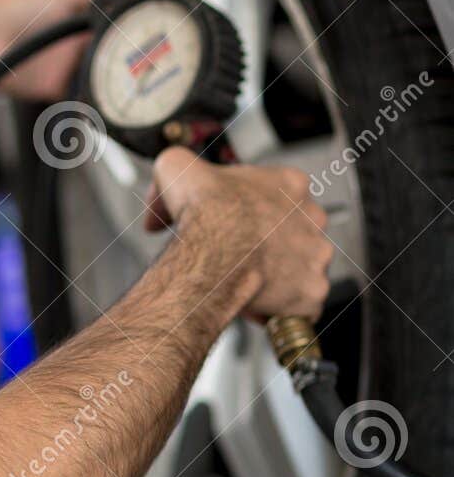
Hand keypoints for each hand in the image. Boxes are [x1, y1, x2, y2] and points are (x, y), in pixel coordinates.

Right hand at [145, 146, 333, 321]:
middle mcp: (312, 217)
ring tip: (248, 282)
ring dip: (278, 278)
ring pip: (301, 269)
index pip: (278, 195)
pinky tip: (258, 306)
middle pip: (294, 232)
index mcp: (289, 183)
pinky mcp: (312, 291)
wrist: (212, 252)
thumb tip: (160, 195)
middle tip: (240, 254)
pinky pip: (302, 305)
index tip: (233, 221)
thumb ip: (176, 167)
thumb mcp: (176, 168)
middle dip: (270, 245)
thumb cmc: (206, 213)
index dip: (251, 211)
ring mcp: (316, 255)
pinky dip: (282, 309)